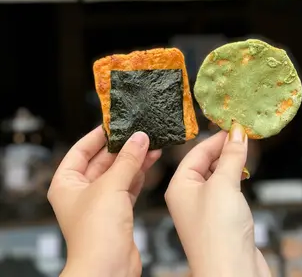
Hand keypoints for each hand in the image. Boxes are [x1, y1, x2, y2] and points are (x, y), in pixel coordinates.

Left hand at [48, 126, 160, 276]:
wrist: (108, 268)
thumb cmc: (95, 233)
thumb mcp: (111, 186)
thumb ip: (127, 160)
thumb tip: (139, 138)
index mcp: (67, 183)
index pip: (80, 150)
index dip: (97, 136)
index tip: (114, 123)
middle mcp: (81, 192)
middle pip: (102, 161)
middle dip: (122, 147)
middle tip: (139, 133)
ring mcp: (100, 202)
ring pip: (118, 173)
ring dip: (134, 160)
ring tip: (151, 144)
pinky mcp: (117, 211)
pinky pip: (128, 185)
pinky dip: (139, 174)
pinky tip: (150, 162)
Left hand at [165, 123, 269, 276]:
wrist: (232, 272)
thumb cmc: (218, 233)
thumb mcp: (224, 184)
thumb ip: (231, 157)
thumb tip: (237, 134)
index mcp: (179, 186)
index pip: (195, 153)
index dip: (215, 139)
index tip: (233, 128)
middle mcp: (188, 197)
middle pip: (205, 163)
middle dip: (223, 150)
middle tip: (242, 137)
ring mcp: (204, 209)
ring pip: (217, 177)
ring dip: (230, 163)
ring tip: (246, 151)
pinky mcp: (220, 219)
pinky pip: (226, 191)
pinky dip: (235, 179)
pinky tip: (244, 174)